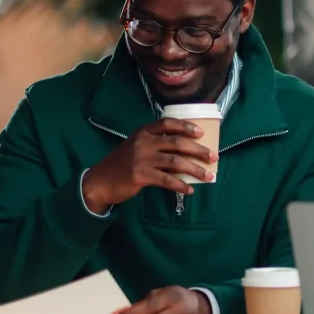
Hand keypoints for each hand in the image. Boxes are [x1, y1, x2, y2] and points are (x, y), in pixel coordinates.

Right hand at [82, 118, 216, 212]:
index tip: (201, 133)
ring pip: (175, 162)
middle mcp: (143, 142)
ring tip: (208, 176)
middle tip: (213, 157)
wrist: (99, 181)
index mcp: (143, 132)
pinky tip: (189, 189)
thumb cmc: (122, 164)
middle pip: (177, 142)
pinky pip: (167, 180)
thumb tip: (186, 153)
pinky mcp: (140, 175)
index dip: (186, 126)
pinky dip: (180, 185)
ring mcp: (141, 158)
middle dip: (198, 150)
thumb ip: (156, 145)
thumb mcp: (136, 147)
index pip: (167, 123)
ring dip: (195, 169)